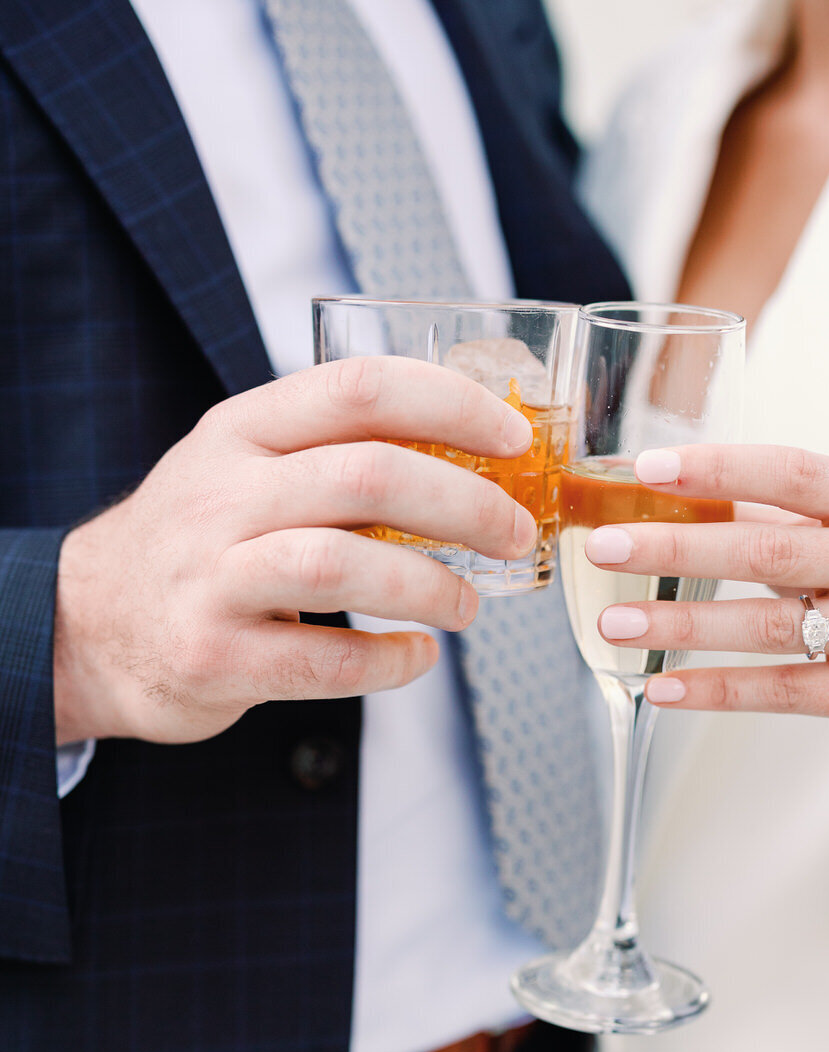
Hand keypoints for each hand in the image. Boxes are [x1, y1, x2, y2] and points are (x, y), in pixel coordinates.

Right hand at [54, 357, 536, 745]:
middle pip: (368, 475)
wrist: (90, 626)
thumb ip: (336, 453)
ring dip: (429, 588)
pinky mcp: (211, 657)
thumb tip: (481, 456)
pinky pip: (323, 661)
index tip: (515, 440)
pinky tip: (418, 657)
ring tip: (466, 606)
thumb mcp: (248, 469)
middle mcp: (221, 494)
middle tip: (515, 533)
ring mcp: (210, 577)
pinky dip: (388, 663)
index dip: (452, 406)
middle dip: (466, 504)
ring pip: (341, 565)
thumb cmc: (203, 543)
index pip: (358, 388)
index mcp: (242, 430)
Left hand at [585, 444, 828, 782]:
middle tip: (605, 548)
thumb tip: (650, 488)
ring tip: (615, 623)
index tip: (645, 470)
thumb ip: (764, 511)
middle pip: (772, 551)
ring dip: (682, 626)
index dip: (718, 469)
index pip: (794, 473)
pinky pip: (785, 692)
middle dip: (678, 548)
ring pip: (771, 626)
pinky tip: (662, 687)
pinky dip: (717, 690)